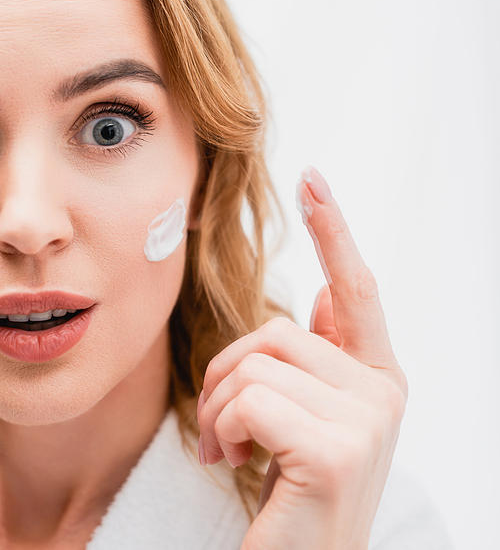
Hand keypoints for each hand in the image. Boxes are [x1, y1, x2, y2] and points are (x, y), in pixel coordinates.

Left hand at [197, 166, 407, 549]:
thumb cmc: (297, 493)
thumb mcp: (310, 419)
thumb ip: (326, 356)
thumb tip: (322, 295)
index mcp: (378, 379)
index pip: (356, 288)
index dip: (333, 230)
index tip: (312, 179)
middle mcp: (383, 393)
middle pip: (277, 330)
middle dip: (228, 373)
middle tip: (223, 425)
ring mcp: (366, 421)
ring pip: (256, 362)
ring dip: (220, 408)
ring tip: (229, 449)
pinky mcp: (334, 450)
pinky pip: (248, 398)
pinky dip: (222, 429)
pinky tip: (233, 463)